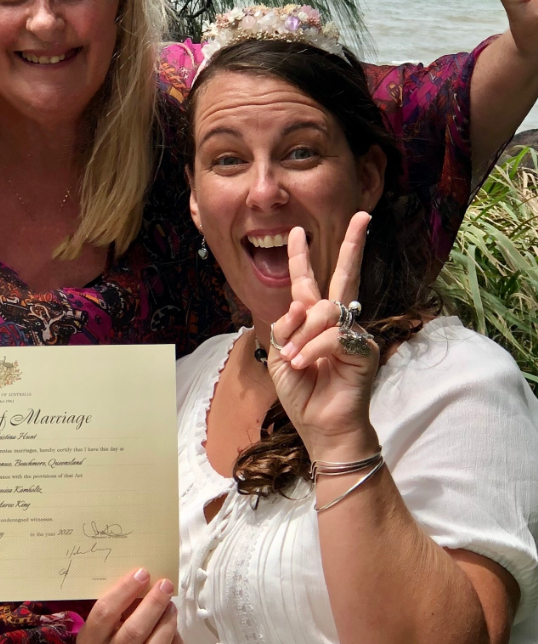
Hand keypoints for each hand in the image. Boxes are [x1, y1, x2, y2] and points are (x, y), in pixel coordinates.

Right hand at [76, 568, 183, 643]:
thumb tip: (146, 580)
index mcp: (90, 641)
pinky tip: (175, 633)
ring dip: (167, 624)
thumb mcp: (102, 627)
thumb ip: (118, 607)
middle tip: (165, 585)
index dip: (125, 590)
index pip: (105, 612)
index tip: (142, 572)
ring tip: (171, 608)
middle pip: (134, 632)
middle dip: (153, 604)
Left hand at [266, 214, 379, 460]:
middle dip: (352, 245)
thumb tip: (301, 305)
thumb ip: (285, 327)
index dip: (301, 258)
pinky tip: (304, 365)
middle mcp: (337, 322)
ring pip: (324, 312)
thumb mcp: (279, 356)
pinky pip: (332, 337)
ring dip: (302, 336)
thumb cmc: (301, 393)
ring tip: (293, 361)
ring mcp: (354, 334)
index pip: (308, 284)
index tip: (297, 232)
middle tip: (362, 217)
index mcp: (313, 322)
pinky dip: (312, 350)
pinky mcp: (364, 349)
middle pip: (344, 276)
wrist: (320, 426)